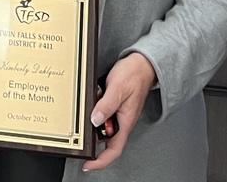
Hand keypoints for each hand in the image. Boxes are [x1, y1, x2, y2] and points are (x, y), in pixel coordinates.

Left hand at [82, 52, 156, 170]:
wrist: (142, 63)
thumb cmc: (134, 74)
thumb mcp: (118, 88)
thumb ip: (106, 105)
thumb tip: (95, 120)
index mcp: (125, 122)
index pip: (114, 150)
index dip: (101, 161)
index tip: (88, 164)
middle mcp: (122, 121)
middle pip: (104, 138)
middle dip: (92, 131)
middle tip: (84, 122)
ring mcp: (118, 113)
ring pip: (102, 123)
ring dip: (94, 115)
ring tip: (94, 97)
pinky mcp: (115, 105)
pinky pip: (102, 111)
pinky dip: (96, 106)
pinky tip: (96, 93)